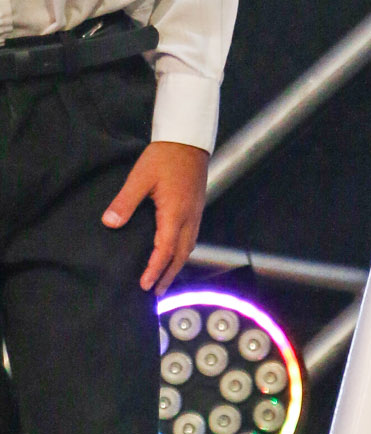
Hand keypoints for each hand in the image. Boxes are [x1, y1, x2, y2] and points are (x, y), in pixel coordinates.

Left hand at [102, 141, 208, 294]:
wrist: (189, 140)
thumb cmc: (164, 157)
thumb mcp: (140, 177)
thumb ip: (125, 201)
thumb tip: (110, 223)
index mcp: (175, 213)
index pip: (165, 249)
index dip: (154, 270)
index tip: (144, 285)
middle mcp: (189, 217)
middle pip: (181, 254)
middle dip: (168, 276)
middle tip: (155, 293)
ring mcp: (195, 213)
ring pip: (189, 247)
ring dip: (177, 265)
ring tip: (165, 279)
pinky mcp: (197, 207)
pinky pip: (192, 237)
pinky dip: (182, 252)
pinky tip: (175, 252)